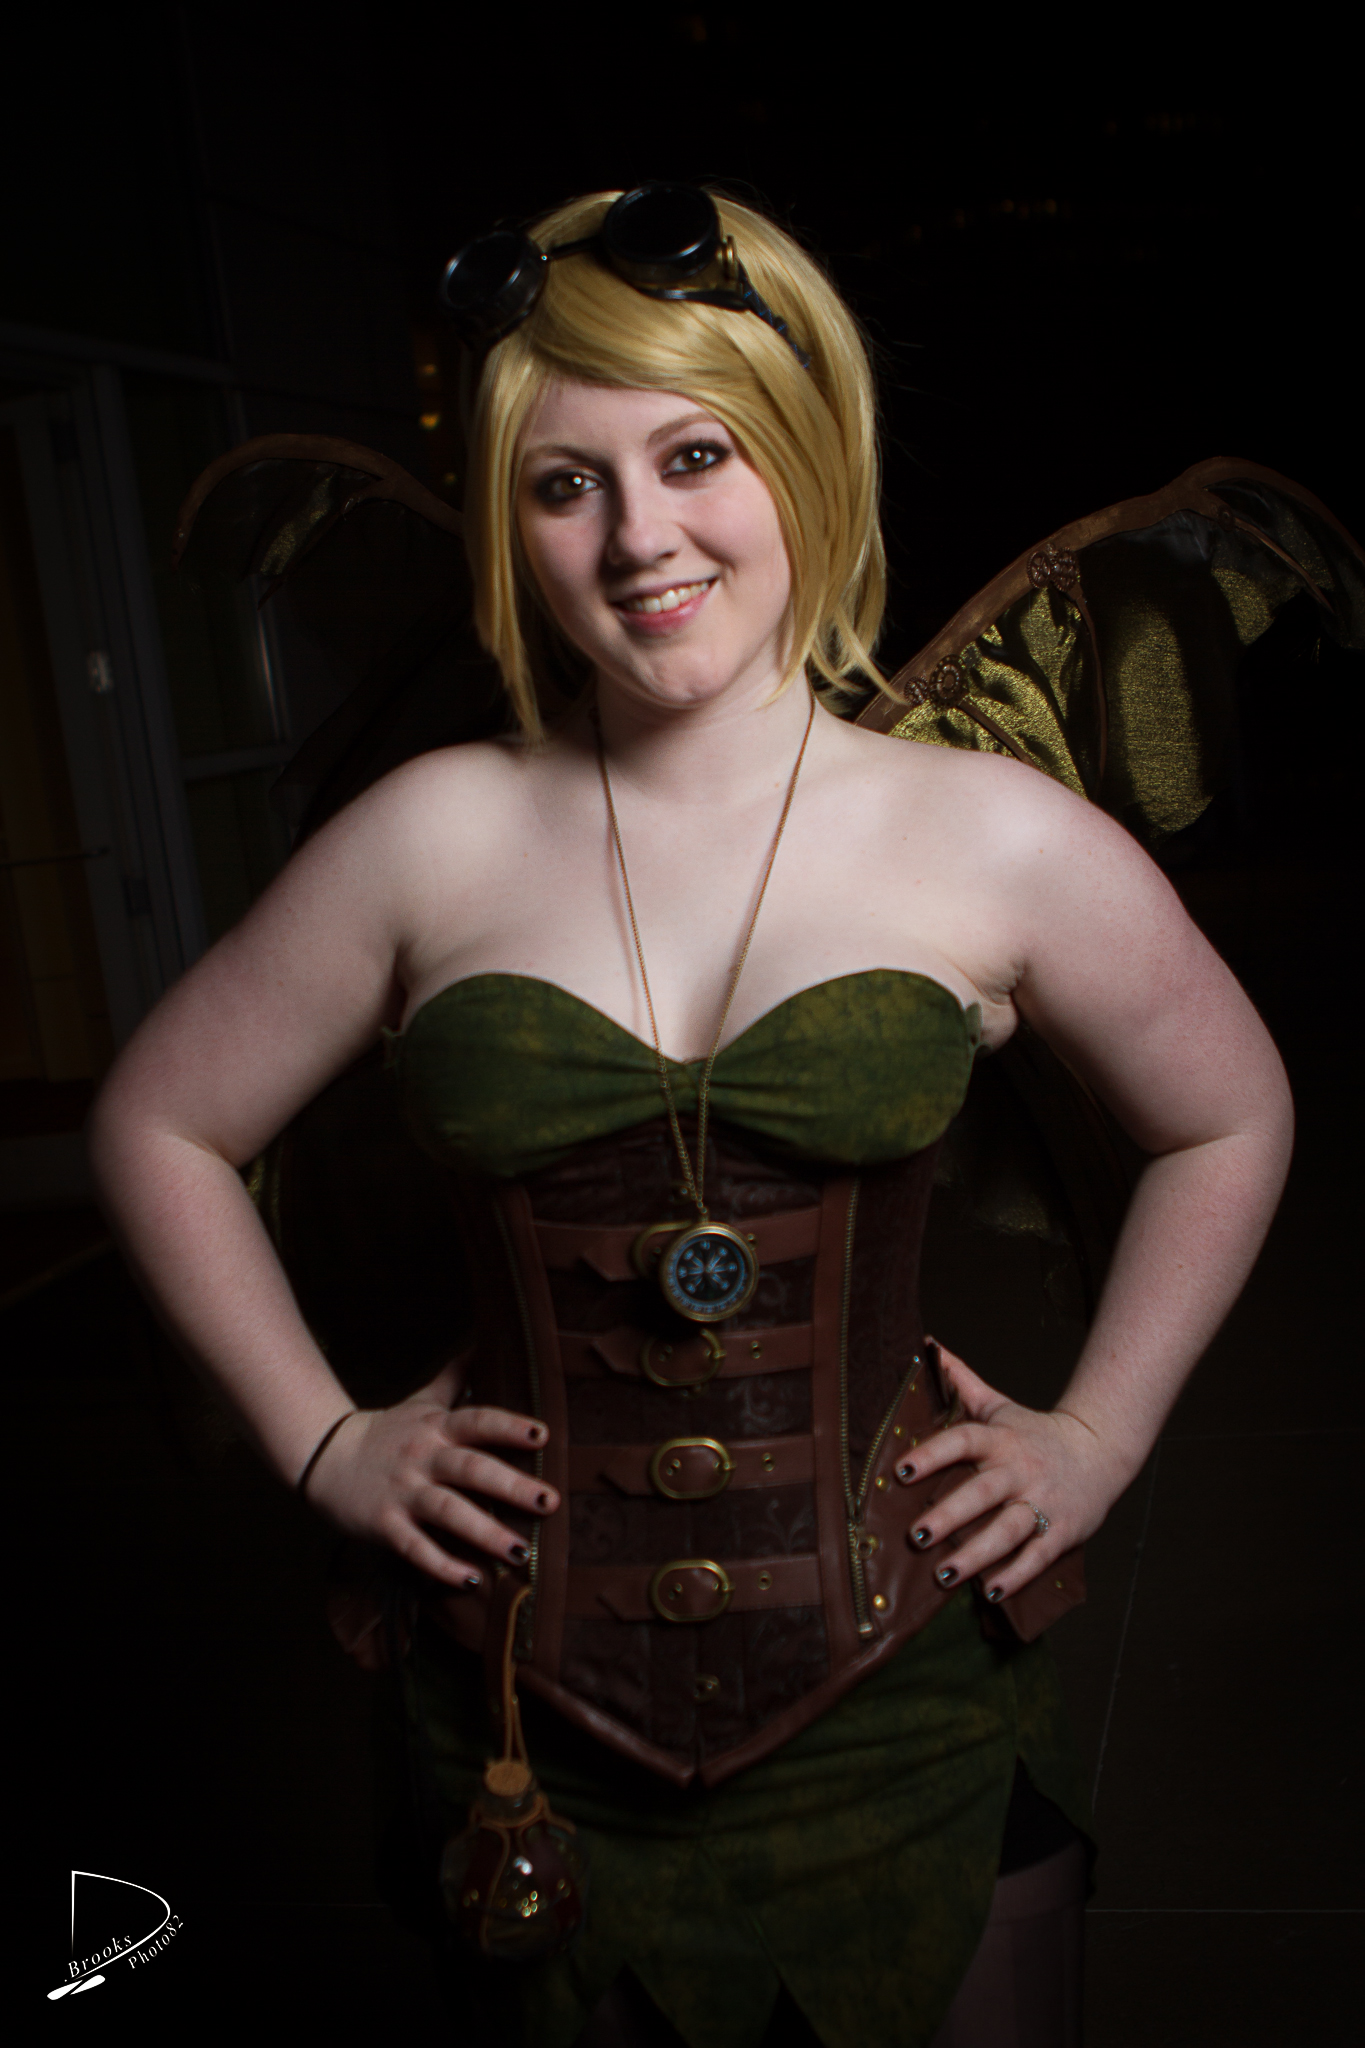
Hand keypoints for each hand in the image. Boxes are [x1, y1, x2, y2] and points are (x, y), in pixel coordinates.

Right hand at [301, 1361, 557, 1591]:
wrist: (325, 1456)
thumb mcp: (421, 1401)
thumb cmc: (386, 1431)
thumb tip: (485, 1341)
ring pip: (447, 1512)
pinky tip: (472, 1579)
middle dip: (511, 1485)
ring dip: (485, 1533)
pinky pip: (416, 1548)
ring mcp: (403, 1492)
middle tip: (549, 1502)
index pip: (477, 1420)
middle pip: (470, 1468)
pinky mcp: (385, 1525)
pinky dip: (442, 1565)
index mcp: (437, 1428)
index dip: (509, 1426)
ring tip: (521, 1552)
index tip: (543, 1434)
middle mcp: (423, 1457)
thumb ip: (455, 1376)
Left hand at [896, 1345, 1127, 1601]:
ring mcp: (1043, 1501)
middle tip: (916, 1535)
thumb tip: (928, 1344)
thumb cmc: (1035, 1431)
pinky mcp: (1064, 1530)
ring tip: (944, 1574)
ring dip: (977, 1554)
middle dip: (949, 1514)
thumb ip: (963, 1381)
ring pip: (1009, 1529)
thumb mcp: (999, 1405)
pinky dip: (1016, 1575)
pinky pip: (1038, 1555)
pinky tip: (991, 1592)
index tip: (900, 1472)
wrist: (1101, 1450)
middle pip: (982, 1492)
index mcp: (1000, 1439)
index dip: (931, 1454)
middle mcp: (1020, 1469)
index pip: (962, 1440)